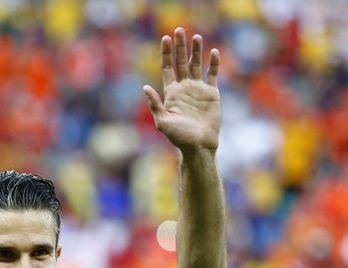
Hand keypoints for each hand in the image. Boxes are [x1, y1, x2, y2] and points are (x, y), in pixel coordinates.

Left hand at [143, 28, 220, 152]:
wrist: (199, 146)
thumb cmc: (179, 137)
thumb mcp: (163, 122)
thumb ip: (155, 105)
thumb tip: (145, 88)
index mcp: (171, 93)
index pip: (167, 68)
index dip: (166, 53)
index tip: (166, 38)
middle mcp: (184, 88)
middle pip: (181, 62)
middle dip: (180, 47)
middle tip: (179, 30)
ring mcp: (198, 90)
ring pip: (197, 65)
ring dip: (196, 51)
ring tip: (196, 37)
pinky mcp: (212, 94)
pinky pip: (213, 75)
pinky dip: (214, 64)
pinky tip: (214, 52)